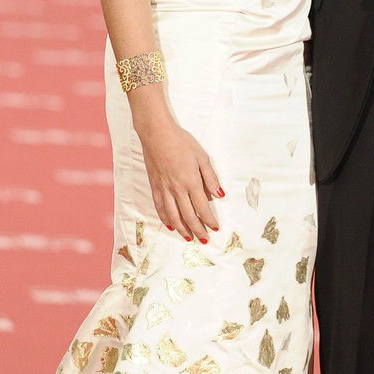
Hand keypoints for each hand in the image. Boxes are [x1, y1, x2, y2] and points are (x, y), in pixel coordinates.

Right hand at [136, 108, 222, 241]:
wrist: (156, 134)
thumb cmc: (181, 142)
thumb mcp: (202, 157)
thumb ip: (211, 177)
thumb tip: (219, 195)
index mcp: (191, 181)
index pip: (202, 207)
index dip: (209, 220)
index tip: (215, 228)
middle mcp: (177, 189)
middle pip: (188, 216)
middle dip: (197, 229)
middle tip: (203, 239)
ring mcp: (164, 189)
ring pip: (173, 216)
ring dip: (181, 229)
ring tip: (188, 237)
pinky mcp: (154, 186)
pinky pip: (160, 207)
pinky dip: (165, 219)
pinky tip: (170, 225)